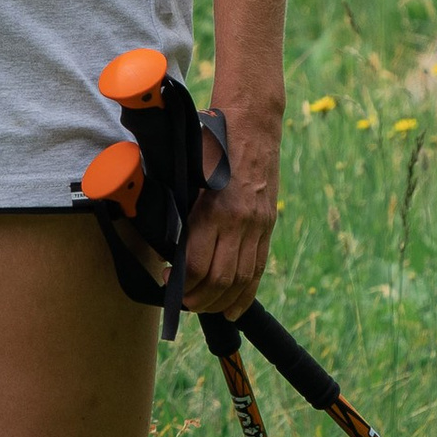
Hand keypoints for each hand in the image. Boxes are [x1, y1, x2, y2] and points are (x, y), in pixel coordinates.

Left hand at [182, 102, 280, 315]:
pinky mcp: (268, 227)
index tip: (168, 284)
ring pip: (241, 279)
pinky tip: (234, 308)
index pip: (198, 264)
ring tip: (204, 307)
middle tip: (183, 302)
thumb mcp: (189, 176)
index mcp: (214, 210)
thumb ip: (182, 212)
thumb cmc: (211, 147)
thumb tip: (169, 249)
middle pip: (220, 279)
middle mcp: (239, 223)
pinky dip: (246, 294)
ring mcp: (257, 226)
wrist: (251, 127)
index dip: (182, 283)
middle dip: (200, 299)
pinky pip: (258, 269)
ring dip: (221, 301)